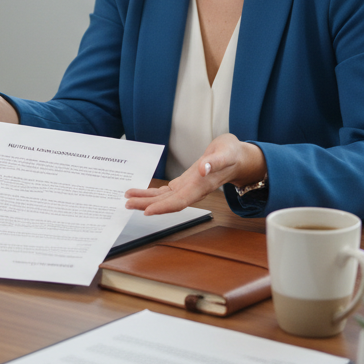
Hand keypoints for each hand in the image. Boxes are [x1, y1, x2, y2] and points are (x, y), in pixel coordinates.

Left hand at [124, 134, 264, 215]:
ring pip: (163, 199)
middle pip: (167, 203)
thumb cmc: (232, 154)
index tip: (147, 211)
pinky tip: (139, 193)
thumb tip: (203, 168)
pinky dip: (151, 193)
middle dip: (147, 205)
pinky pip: (165, 192)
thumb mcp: (226, 152)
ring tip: (128, 199)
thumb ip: (216, 161)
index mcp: (201, 186)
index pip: (180, 201)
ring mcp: (187, 189)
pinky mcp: (183, 184)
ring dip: (145, 200)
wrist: (237, 158)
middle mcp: (192, 191)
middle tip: (127, 204)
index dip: (164, 208)